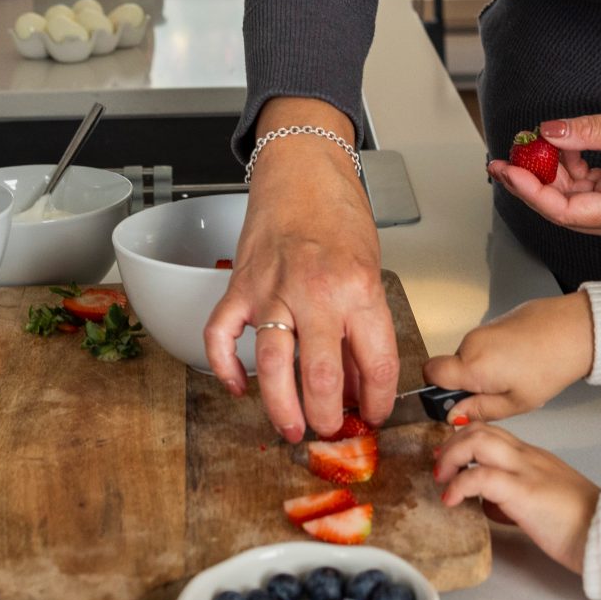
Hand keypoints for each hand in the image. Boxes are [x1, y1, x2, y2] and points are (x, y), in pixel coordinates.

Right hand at [204, 103, 397, 441]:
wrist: (303, 169)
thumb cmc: (340, 216)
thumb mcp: (370, 271)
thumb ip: (363, 327)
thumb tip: (358, 382)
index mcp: (360, 289)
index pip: (376, 363)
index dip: (378, 400)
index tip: (374, 414)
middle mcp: (317, 293)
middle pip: (320, 377)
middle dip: (327, 417)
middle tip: (329, 430)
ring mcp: (273, 290)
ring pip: (271, 367)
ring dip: (280, 408)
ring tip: (290, 428)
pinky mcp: (240, 285)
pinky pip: (222, 336)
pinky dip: (224, 368)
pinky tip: (236, 387)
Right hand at [421, 292, 594, 421]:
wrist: (576, 330)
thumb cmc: (550, 366)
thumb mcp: (516, 402)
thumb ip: (480, 410)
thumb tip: (454, 416)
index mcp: (472, 365)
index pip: (430, 373)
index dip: (436, 390)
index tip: (455, 402)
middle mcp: (471, 343)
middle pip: (452, 367)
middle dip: (467, 384)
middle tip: (497, 395)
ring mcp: (483, 329)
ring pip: (469, 356)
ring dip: (483, 371)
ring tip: (516, 377)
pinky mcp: (496, 321)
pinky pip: (484, 344)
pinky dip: (495, 356)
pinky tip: (521, 362)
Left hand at [435, 425, 600, 573]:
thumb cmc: (579, 524)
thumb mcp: (542, 502)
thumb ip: (514, 497)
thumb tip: (490, 505)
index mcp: (533, 458)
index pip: (492, 433)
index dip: (464, 441)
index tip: (449, 459)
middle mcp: (527, 457)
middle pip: (481, 429)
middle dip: (451, 445)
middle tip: (440, 468)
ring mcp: (525, 471)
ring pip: (478, 441)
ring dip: (451, 457)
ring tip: (442, 480)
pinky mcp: (522, 492)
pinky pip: (480, 476)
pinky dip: (458, 485)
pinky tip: (451, 500)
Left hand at [486, 100, 600, 242]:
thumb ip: (588, 133)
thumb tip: (547, 132)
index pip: (563, 212)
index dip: (530, 190)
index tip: (506, 168)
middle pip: (566, 209)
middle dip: (534, 182)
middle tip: (506, 156)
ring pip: (578, 199)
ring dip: (555, 174)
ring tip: (536, 144)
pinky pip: (594, 189)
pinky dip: (575, 169)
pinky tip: (565, 147)